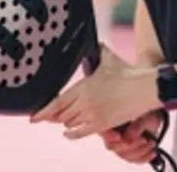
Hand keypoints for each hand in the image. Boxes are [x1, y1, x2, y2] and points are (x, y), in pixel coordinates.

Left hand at [30, 45, 157, 139]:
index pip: (57, 102)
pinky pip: (80, 134)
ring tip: (62, 119)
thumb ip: (99, 51)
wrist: (143, 88)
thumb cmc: (128, 73)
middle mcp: (85, 102)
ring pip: (69, 124)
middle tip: (47, 116)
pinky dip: (72, 134)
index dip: (43, 111)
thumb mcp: (109, 59)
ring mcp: (93, 115)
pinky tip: (68, 133)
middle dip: (53, 116)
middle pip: (61, 115)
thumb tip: (96, 42)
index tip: (34, 116)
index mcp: (84, 86)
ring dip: (65, 122)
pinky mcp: (102, 125)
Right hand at [101, 111, 163, 164]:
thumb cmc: (145, 114)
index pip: (103, 130)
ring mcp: (120, 147)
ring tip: (151, 142)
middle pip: (114, 146)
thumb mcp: (143, 117)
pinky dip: (144, 157)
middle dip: (130, 145)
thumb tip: (127, 140)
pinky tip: (152, 151)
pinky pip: (134, 160)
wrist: (152, 119)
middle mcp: (112, 136)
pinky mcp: (128, 154)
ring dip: (140, 150)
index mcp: (112, 122)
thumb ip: (135, 128)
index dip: (108, 135)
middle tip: (144, 139)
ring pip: (125, 155)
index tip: (118, 137)